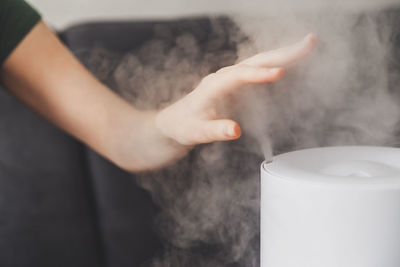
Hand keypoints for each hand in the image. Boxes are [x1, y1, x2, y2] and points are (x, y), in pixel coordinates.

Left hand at [155, 33, 316, 146]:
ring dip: (284, 53)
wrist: (176, 121)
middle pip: (255, 61)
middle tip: (309, 43)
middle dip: (282, 52)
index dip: (259, 74)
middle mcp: (224, 76)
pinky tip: (293, 60)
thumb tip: (235, 130)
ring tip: (308, 45)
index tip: (280, 72)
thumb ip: (214, 131)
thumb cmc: (184, 126)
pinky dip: (278, 62)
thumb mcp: (195, 133)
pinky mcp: (238, 83)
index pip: (239, 76)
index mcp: (213, 86)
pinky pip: (260, 69)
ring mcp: (232, 77)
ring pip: (260, 61)